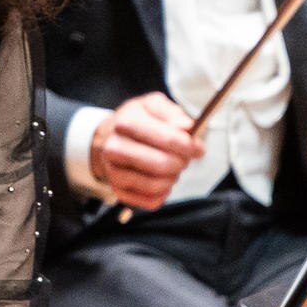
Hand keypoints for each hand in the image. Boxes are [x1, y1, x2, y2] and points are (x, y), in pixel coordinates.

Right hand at [87, 92, 203, 205]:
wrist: (107, 139)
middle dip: (181, 163)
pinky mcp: (120, 192)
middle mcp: (115, 149)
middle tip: (184, 159)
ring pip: (157, 185)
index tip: (199, 149)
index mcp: (125, 123)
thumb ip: (172, 113)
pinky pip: (152, 200)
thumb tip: (187, 127)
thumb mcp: (152, 106)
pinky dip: (164, 192)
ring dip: (172, 178)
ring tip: (171, 168)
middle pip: (162, 165)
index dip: (189, 146)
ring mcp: (114, 172)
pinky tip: (161, 179)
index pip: (167, 139)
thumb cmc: (136, 121)